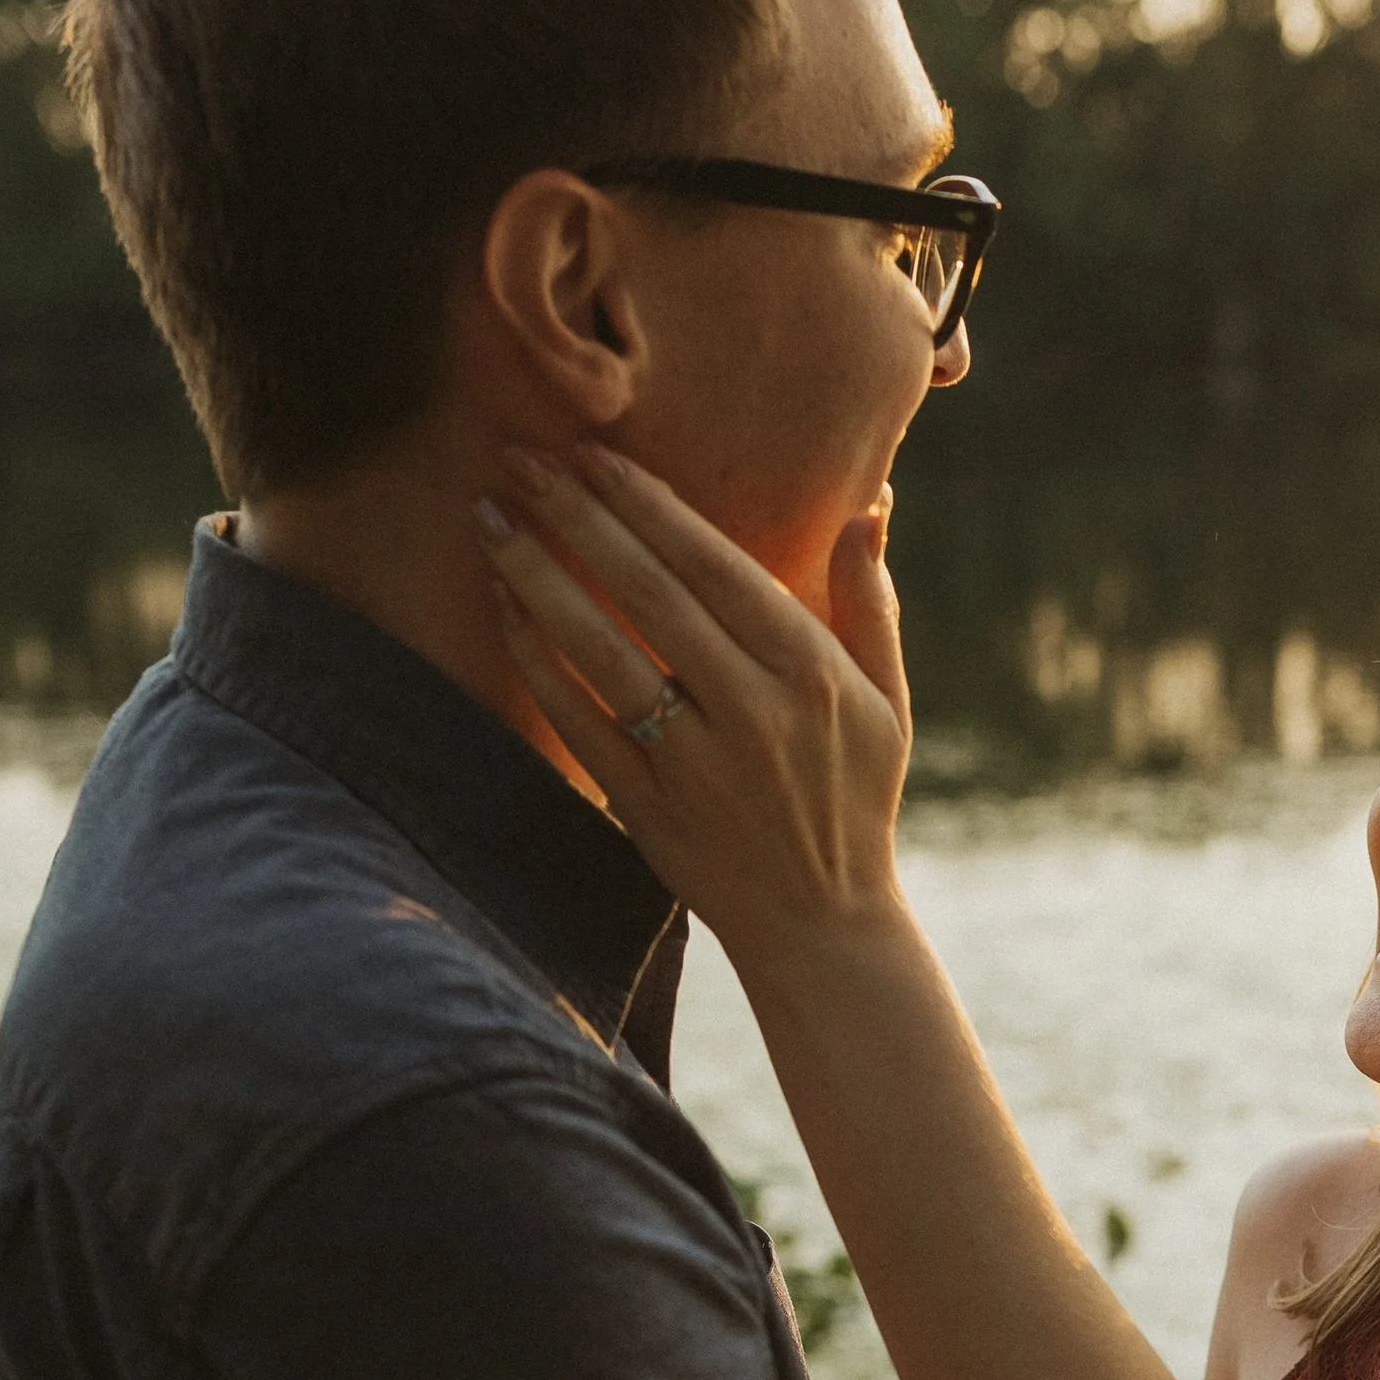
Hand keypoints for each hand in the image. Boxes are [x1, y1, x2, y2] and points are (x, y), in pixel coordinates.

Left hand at [478, 446, 913, 970]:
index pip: (715, 565)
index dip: (647, 503)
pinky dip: (539, 662)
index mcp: (812, 673)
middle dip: (578, 518)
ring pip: (603, 651)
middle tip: (519, 459)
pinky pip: (580, 721)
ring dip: (539, 579)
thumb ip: (870, 602)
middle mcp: (754, 712)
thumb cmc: (855, 799)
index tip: (592, 452)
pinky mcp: (649, 808)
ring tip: (490, 520)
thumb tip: (867, 503)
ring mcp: (697, 764)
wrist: (822, 926)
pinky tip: (505, 610)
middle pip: (649, 593)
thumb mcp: (889, 701)